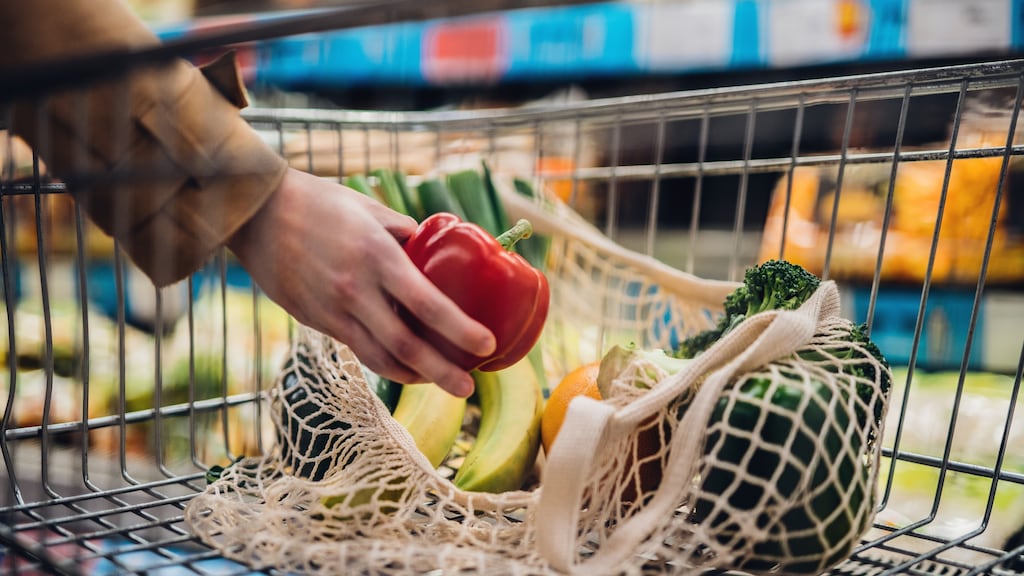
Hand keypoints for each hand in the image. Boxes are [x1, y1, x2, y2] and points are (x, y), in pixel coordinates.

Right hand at [227, 168, 494, 396]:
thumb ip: (404, 233)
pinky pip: (357, 349)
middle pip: (406, 346)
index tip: (486, 344)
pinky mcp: (315, 321)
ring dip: (414, 376)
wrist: (256, 213)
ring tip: (440, 381)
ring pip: (379, 358)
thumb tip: (433, 252)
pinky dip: (385, 362)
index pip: (427, 304)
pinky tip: (404, 366)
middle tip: (468, 389)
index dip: (459, 329)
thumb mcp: (370, 208)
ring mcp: (333, 310)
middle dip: (442, 373)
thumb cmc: (319, 202)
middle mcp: (356, 290)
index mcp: (377, 256)